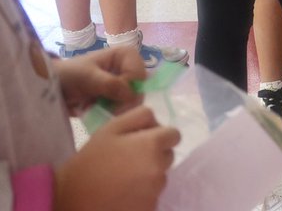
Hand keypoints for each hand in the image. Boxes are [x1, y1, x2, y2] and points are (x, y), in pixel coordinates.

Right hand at [54, 106, 179, 210]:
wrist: (70, 202)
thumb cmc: (88, 163)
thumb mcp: (109, 130)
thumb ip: (139, 117)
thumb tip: (157, 120)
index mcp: (152, 145)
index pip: (173, 135)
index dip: (159, 136)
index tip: (142, 142)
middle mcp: (159, 168)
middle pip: (168, 156)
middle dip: (154, 155)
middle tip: (128, 161)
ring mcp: (155, 191)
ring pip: (160, 177)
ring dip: (148, 176)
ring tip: (121, 179)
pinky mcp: (149, 208)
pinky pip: (152, 196)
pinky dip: (141, 195)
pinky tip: (122, 194)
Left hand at [56, 47, 145, 115]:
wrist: (51, 87)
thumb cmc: (69, 75)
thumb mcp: (88, 77)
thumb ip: (111, 85)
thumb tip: (132, 96)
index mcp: (127, 55)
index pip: (139, 76)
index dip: (128, 89)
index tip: (111, 99)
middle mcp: (129, 68)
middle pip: (138, 90)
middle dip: (123, 103)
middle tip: (105, 109)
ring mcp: (124, 84)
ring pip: (132, 102)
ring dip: (116, 110)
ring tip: (98, 111)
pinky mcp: (117, 98)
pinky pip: (123, 110)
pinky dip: (112, 114)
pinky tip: (99, 114)